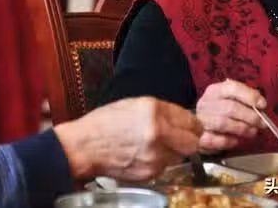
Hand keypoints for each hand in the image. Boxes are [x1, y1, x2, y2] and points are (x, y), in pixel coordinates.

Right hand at [54, 97, 202, 181]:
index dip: (193, 125)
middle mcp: (158, 133)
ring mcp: (154, 156)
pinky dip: (160, 162)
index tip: (192, 127)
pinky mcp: (150, 173)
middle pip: (193, 143)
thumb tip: (183, 119)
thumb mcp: (135, 105)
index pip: (191, 121)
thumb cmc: (105, 124)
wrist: (84, 147)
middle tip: (180, 138)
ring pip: (180, 156)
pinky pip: (165, 167)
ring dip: (174, 152)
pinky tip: (144, 155)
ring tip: (155, 145)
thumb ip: (162, 111)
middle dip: (189, 140)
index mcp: (154, 111)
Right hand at [195, 79, 266, 153]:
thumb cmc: (218, 111)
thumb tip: (260, 105)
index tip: (262, 105)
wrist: (196, 125)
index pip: (232, 88)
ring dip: (242, 128)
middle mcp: (206, 103)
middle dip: (250, 116)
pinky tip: (236, 140)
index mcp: (215, 91)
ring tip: (252, 132)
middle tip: (262, 123)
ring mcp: (201, 120)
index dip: (250, 96)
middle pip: (230, 107)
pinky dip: (228, 141)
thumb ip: (244, 99)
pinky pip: (215, 140)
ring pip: (223, 123)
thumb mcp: (229, 99)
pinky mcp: (199, 137)